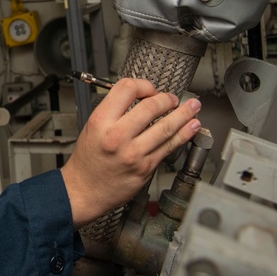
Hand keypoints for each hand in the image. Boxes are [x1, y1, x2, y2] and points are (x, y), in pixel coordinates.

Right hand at [60, 79, 201, 227]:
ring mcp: (133, 153)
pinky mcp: (145, 167)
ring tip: (193, 107)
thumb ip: (115, 111)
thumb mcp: (92, 126)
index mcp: (101, 121)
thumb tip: (142, 98)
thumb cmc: (88, 160)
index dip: (143, 85)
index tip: (150, 89)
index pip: (127, 89)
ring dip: (184, 114)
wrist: (84, 190)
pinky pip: (169, 146)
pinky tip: (191, 127)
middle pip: (151, 106)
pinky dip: (184, 134)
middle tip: (173, 98)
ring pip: (166, 127)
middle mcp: (117, 136)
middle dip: (168, 99)